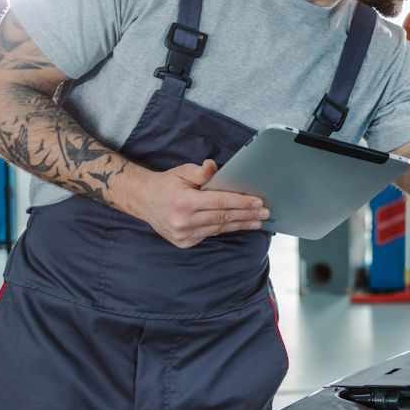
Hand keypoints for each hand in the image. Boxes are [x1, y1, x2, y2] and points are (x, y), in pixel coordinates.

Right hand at [128, 159, 268, 247]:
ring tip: (258, 221)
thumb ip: (201, 172)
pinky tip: (240, 225)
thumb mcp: (182, 171)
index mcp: (184, 202)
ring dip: (241, 224)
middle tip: (266, 213)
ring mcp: (183, 234)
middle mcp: (184, 221)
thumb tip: (215, 167)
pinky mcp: (184, 242)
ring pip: (219, 228)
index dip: (241, 203)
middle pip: (223, 218)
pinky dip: (226, 229)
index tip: (258, 202)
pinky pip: (210, 234)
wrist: (143, 200)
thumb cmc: (166, 183)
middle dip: (247, 215)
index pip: (220, 202)